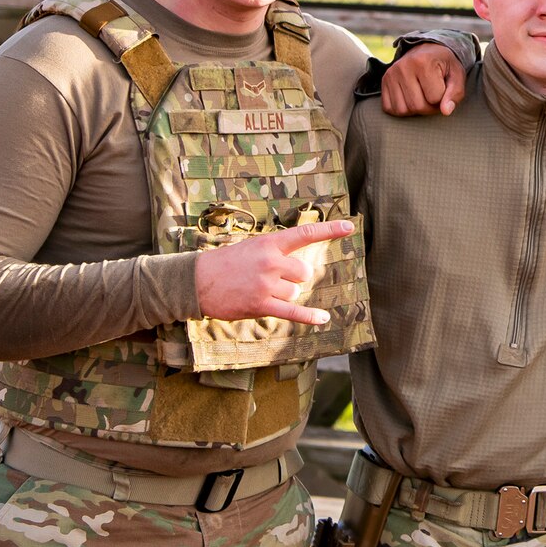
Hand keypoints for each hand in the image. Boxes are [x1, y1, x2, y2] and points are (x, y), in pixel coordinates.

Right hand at [194, 221, 354, 325]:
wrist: (195, 281)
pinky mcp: (260, 305)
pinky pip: (292, 312)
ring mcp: (265, 284)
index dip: (329, 229)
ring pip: (295, 293)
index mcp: (269, 243)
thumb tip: (304, 268)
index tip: (350, 226)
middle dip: (294, 278)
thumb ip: (278, 253)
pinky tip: (323, 319)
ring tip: (259, 290)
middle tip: (271, 279)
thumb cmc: (227, 264)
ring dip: (283, 295)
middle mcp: (270, 262)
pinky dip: (309, 317)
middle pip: (305, 272)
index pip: (305, 233)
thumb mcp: (252, 247)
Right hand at [382, 43, 467, 116]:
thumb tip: (446, 111)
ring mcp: (391, 74)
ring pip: (403, 110)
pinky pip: (389, 108)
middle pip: (417, 106)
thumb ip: (455, 93)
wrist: (427, 50)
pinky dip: (401, 109)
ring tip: (423, 97)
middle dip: (430, 108)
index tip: (444, 90)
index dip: (443, 99)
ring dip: (415, 110)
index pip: (435, 98)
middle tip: (434, 97)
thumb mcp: (457, 75)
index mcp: (424, 62)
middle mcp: (403, 67)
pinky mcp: (384, 81)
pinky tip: (410, 99)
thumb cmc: (444, 64)